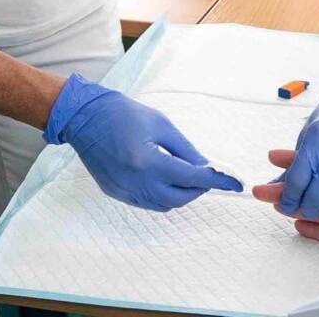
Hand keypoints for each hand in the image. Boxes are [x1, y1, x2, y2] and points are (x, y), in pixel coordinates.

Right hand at [44, 73, 240, 210]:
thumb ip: (185, 149)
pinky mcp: (115, 193)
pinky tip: (167, 181)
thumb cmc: (124, 114)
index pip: (192, 178)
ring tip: (189, 178)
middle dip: (199, 190)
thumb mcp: (161, 125)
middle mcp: (136, 182)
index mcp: (148, 161)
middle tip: (209, 176)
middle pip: (179, 198)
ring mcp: (124, 190)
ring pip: (163, 205)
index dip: (216, 181)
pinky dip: (163, 196)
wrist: (85, 118)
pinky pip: (146, 203)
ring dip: (181, 194)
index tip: (234, 184)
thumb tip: (205, 166)